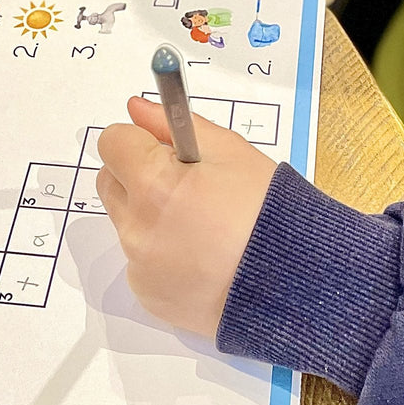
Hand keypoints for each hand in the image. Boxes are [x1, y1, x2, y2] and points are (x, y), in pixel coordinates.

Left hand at [96, 96, 276, 338]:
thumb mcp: (228, 151)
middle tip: (183, 183)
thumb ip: (172, 125)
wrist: (292, 282)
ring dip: (149, 213)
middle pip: (111, 181)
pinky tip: (200, 255)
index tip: (164, 149)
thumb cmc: (265, 209)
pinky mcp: (147, 295)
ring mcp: (139, 265)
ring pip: (126, 221)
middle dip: (137, 174)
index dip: (138, 140)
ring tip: (199, 224)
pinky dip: (160, 251)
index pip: (112, 143)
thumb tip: (135, 108)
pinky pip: (139, 259)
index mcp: (153, 184)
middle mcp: (137, 227)